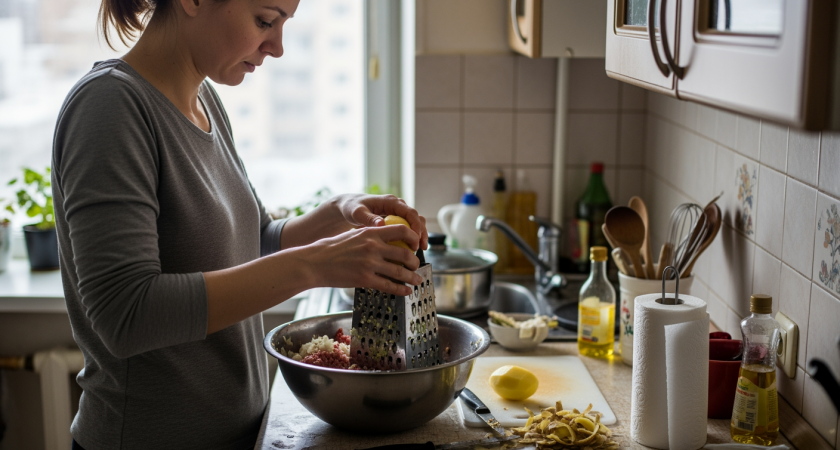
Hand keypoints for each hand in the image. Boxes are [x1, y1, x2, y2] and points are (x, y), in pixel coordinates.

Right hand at [305, 225, 422, 295]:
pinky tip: (406, 291)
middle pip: (405, 254)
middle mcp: (373, 247)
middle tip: (416, 265)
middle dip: (415, 262)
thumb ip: (370, 234)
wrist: (315, 262)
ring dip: (412, 277)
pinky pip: (389, 285)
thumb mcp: (353, 234)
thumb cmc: (332, 248)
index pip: (401, 231)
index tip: (416, 245)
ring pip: (400, 272)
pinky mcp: (364, 279)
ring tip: (417, 280)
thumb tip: (385, 235)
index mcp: (371, 233)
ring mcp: (369, 264)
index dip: (413, 238)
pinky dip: (401, 289)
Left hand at [334, 193, 427, 249]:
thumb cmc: (352, 208)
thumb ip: (369, 218)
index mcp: (390, 202)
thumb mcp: (358, 212)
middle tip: (421, 247)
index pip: (409, 212)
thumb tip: (381, 224)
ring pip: (416, 223)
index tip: (415, 238)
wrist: (349, 208)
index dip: (415, 225)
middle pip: (417, 218)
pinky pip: (408, 229)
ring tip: (421, 249)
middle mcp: (397, 206)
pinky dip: (412, 238)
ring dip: (420, 235)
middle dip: (422, 232)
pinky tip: (412, 250)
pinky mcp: (396, 221)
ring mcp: (398, 214)